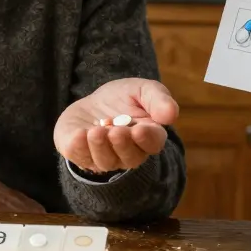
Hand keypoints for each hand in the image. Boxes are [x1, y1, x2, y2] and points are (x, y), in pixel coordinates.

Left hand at [54, 78, 178, 174]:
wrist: (94, 103)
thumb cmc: (124, 98)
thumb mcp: (143, 89)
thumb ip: (158, 99)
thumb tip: (171, 114)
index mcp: (148, 136)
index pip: (153, 143)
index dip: (147, 138)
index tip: (139, 129)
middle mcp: (128, 153)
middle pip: (129, 157)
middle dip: (122, 145)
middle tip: (116, 131)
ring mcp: (104, 157)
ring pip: (105, 161)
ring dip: (101, 147)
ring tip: (96, 131)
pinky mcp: (81, 155)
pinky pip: (80, 157)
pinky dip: (79, 147)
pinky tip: (80, 134)